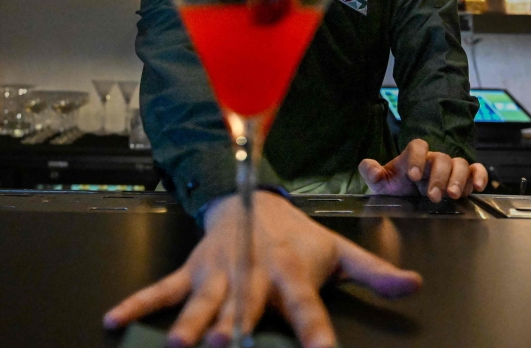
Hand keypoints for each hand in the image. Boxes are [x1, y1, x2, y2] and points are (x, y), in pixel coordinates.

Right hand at [103, 191, 421, 347]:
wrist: (253, 198)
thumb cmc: (298, 236)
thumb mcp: (338, 251)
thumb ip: (374, 273)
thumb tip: (415, 287)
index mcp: (291, 275)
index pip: (308, 311)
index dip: (316, 336)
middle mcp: (253, 275)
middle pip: (246, 308)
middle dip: (239, 329)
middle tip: (232, 346)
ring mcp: (218, 273)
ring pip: (203, 302)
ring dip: (193, 323)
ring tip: (181, 345)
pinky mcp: (192, 271)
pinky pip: (163, 289)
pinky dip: (139, 304)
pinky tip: (115, 320)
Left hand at [358, 138, 487, 200]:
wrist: (409, 201)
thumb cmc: (397, 189)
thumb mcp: (381, 184)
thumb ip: (372, 173)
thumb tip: (368, 165)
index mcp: (414, 157)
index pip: (418, 145)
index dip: (416, 158)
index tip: (412, 176)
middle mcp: (433, 160)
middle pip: (441, 158)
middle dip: (438, 176)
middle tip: (433, 195)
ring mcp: (451, 168)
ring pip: (460, 163)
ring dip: (458, 178)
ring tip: (452, 195)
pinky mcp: (465, 178)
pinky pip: (476, 170)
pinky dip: (479, 176)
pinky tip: (477, 187)